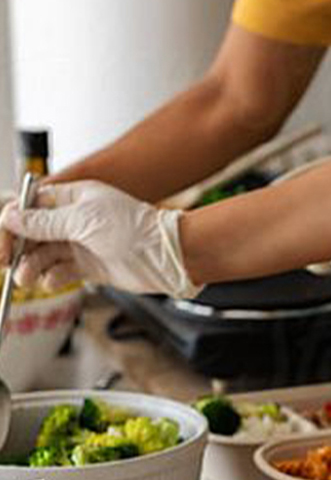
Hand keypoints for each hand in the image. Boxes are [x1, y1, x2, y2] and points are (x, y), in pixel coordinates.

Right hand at [0, 181, 201, 297]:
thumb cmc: (136, 229)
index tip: (3, 243)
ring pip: (41, 255)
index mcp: (72, 198)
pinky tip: (54, 281)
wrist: (166, 257)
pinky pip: (58, 272)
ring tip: (28, 279)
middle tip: (7, 264)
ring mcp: (80, 243)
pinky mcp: (88, 265)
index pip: (28, 206)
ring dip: (29, 267)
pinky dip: (51, 278)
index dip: (10, 223)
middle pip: (29, 233)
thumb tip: (10, 217)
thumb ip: (45, 222)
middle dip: (16, 249)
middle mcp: (73, 219)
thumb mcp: (85, 220)